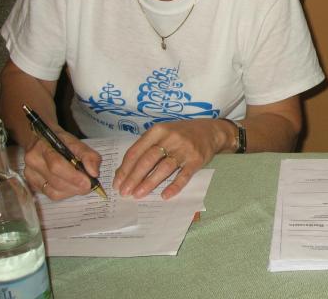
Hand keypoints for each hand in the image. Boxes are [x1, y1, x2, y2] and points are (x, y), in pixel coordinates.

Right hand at [22, 131, 101, 200]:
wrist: (40, 139)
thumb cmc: (60, 141)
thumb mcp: (76, 142)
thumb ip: (88, 155)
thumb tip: (94, 173)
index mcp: (43, 147)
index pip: (57, 165)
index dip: (74, 176)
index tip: (89, 182)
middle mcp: (33, 161)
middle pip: (55, 181)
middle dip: (75, 186)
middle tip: (89, 186)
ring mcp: (29, 174)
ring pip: (52, 191)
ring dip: (71, 191)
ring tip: (81, 186)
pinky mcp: (31, 184)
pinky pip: (49, 194)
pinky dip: (64, 193)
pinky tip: (71, 186)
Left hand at [113, 119, 231, 199]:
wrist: (210, 131)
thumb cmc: (181, 134)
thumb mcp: (162, 134)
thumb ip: (144, 148)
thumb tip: (123, 171)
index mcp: (158, 130)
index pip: (136, 150)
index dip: (125, 168)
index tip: (117, 183)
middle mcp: (171, 138)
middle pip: (148, 159)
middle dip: (134, 178)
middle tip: (124, 192)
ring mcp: (185, 149)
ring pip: (164, 168)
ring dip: (149, 183)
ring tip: (138, 195)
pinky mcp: (197, 159)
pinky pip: (184, 175)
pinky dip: (174, 186)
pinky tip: (164, 195)